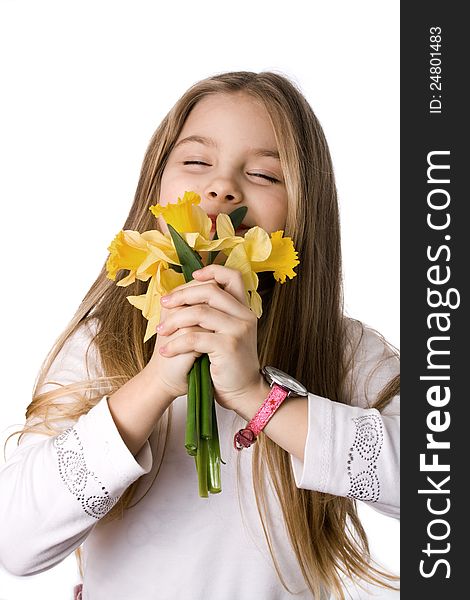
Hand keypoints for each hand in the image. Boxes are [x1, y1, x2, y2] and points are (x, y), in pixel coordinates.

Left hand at [154, 264, 263, 411]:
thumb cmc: (227, 363)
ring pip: (199, 312)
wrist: (242, 392)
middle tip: (165, 304)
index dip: (212, 271)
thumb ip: (214, 313)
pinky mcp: (228, 346)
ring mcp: (238, 330)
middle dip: (182, 295)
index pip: (233, 276)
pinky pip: (194, 337)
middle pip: (210, 290)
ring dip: (174, 320)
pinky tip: (166, 351)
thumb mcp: (226, 332)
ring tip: (161, 331)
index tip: (192, 277)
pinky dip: (175, 344)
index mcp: (244, 308)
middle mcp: (245, 316)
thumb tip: (184, 293)